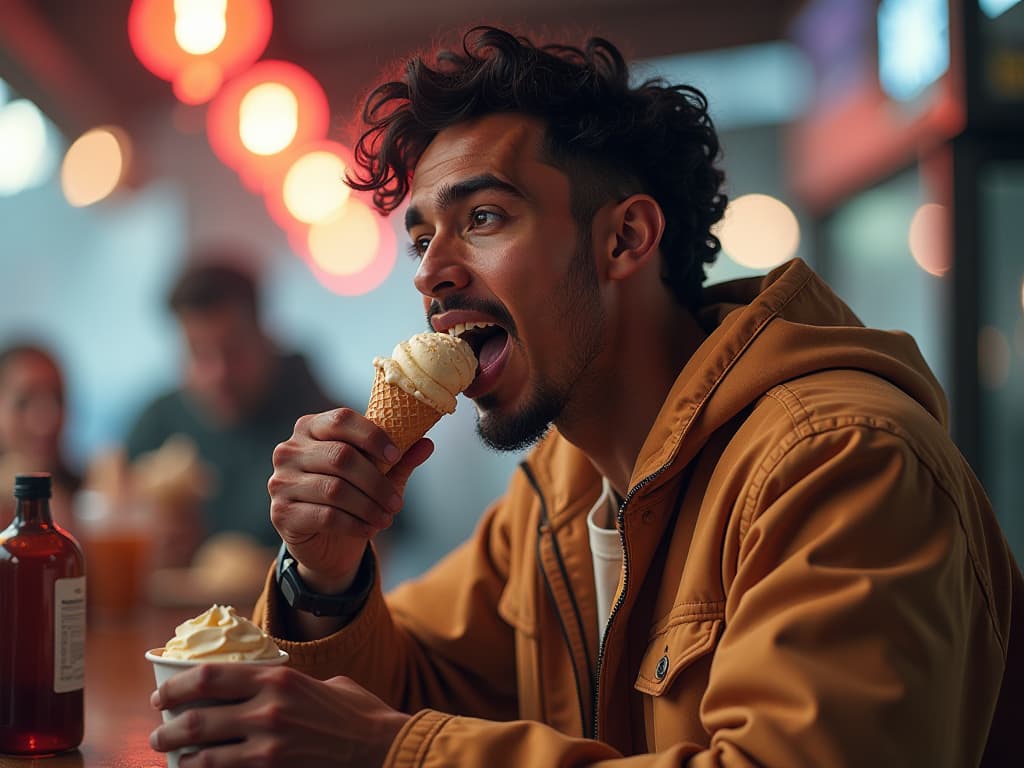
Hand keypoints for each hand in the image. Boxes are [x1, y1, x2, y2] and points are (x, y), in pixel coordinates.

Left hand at [149, 662, 409, 766]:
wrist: (381, 747)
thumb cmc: (356, 713)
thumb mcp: (321, 683)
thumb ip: (287, 684)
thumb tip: (261, 684)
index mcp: (278, 677)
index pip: (210, 675)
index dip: (178, 687)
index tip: (163, 696)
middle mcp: (269, 708)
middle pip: (198, 716)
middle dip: (169, 726)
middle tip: (159, 731)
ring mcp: (269, 745)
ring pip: (204, 753)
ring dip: (179, 756)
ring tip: (170, 755)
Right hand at [268, 408, 433, 592]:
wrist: (326, 541)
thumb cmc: (351, 496)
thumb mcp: (378, 475)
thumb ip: (399, 460)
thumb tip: (427, 444)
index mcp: (310, 428)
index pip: (341, 419)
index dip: (372, 436)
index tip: (396, 456)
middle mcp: (289, 450)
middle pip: (341, 457)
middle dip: (377, 482)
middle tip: (397, 503)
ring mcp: (280, 481)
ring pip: (334, 489)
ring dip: (369, 506)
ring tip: (387, 518)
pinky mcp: (281, 513)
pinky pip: (325, 516)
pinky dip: (355, 524)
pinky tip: (370, 530)